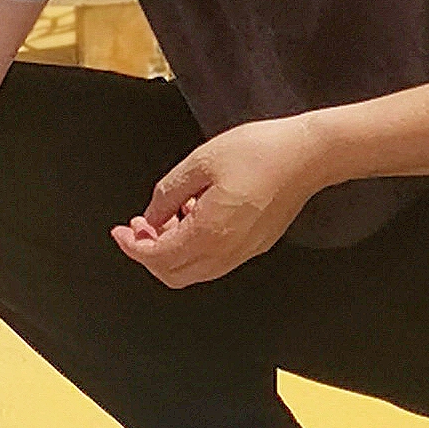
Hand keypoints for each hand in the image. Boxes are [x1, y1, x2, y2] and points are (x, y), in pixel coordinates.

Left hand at [112, 116, 326, 286]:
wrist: (308, 156)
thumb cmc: (261, 152)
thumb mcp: (199, 163)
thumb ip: (167, 193)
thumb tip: (150, 216)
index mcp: (208, 233)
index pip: (156, 257)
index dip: (132, 246)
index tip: (120, 231)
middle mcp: (225, 252)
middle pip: (172, 275)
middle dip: (149, 253)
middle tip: (141, 226)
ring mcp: (242, 253)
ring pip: (194, 272)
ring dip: (172, 252)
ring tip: (169, 216)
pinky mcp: (255, 247)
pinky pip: (214, 262)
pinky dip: (194, 249)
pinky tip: (195, 216)